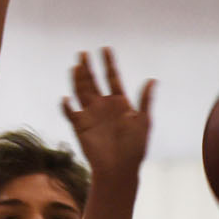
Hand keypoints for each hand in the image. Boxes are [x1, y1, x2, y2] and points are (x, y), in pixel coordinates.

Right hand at [62, 48, 153, 178]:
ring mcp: (91, 116)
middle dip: (88, 67)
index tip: (105, 49)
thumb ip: (146, 101)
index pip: (112, 77)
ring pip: (81, 92)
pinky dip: (67, 106)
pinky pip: (70, 113)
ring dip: (77, 80)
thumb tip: (152, 80)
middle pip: (93, 81)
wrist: (119, 169)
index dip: (109, 63)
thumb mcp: (144, 122)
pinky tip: (66, 98)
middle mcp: (103, 106)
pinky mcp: (80, 127)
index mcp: (119, 103)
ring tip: (76, 66)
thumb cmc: (134, 149)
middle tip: (84, 53)